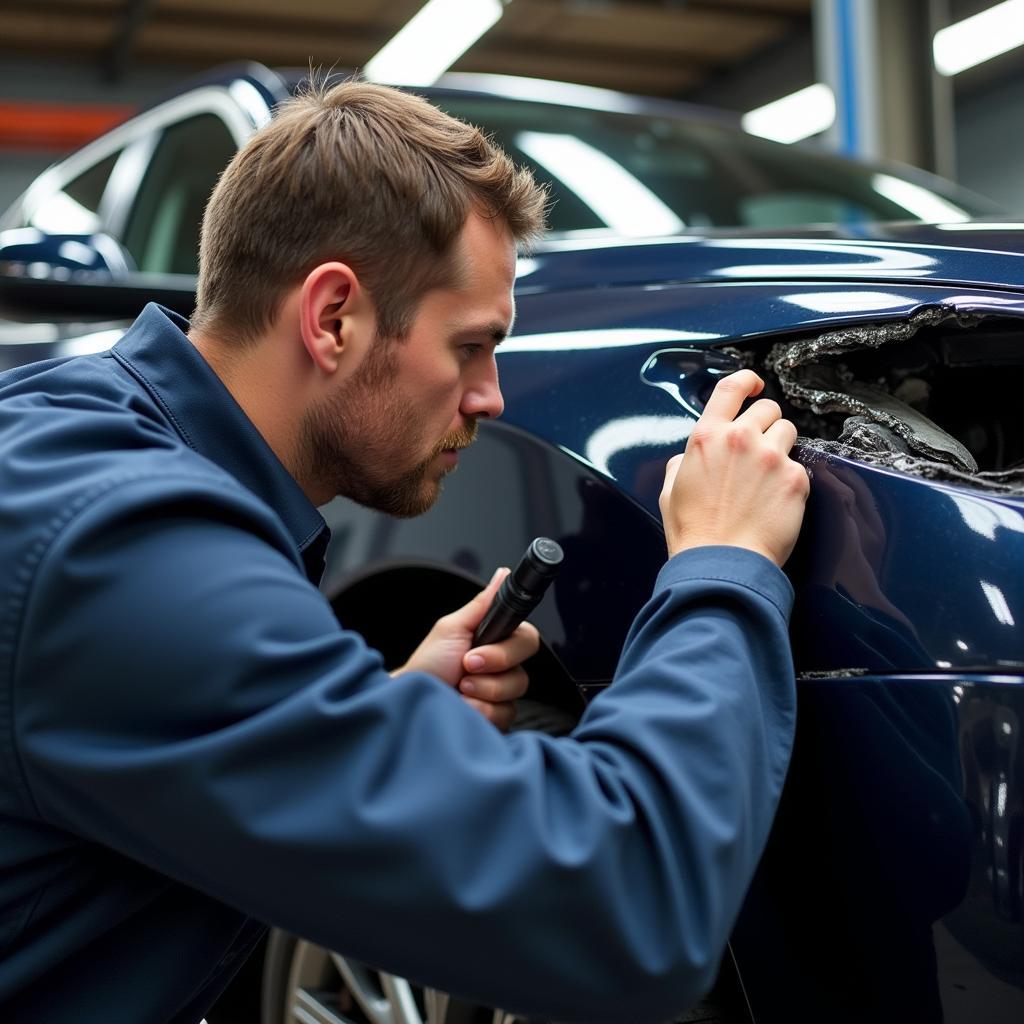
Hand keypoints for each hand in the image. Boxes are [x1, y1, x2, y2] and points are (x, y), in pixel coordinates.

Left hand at [391, 568, 538, 730]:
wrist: (413, 699)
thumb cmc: (428, 664)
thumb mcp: (452, 628)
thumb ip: (483, 604)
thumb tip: (504, 574)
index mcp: (496, 640)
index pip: (527, 636)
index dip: (509, 645)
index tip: (480, 646)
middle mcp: (504, 666)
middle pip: (525, 661)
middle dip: (493, 663)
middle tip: (466, 665)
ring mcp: (503, 692)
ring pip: (516, 687)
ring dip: (483, 688)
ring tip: (459, 688)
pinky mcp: (499, 717)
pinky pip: (505, 712)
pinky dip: (480, 709)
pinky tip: (464, 706)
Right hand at [660, 369, 809, 565]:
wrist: (722, 564)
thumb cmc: (695, 533)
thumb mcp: (671, 490)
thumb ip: (684, 461)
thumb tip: (692, 456)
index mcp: (706, 438)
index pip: (731, 386)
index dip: (747, 380)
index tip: (753, 385)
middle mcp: (739, 439)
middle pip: (767, 408)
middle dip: (764, 424)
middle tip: (758, 449)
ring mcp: (770, 457)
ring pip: (788, 431)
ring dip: (780, 447)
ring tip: (768, 476)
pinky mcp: (794, 479)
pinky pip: (799, 466)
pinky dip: (790, 480)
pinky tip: (775, 501)